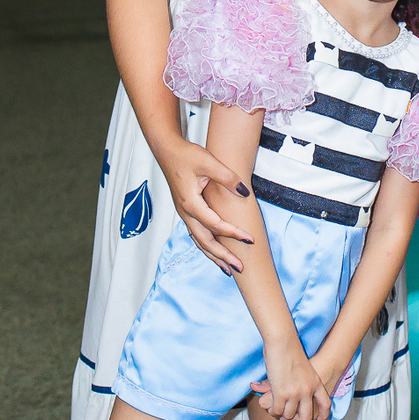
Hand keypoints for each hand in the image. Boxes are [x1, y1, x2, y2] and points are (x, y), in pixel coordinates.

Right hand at [160, 139, 253, 273]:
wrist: (167, 150)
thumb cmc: (187, 155)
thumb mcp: (209, 163)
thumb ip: (228, 178)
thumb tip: (244, 193)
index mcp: (190, 204)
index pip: (215, 225)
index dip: (233, 233)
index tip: (250, 239)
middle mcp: (186, 213)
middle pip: (205, 242)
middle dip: (223, 256)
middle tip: (240, 267)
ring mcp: (184, 213)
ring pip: (199, 241)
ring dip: (213, 255)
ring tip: (228, 269)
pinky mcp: (186, 210)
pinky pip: (197, 234)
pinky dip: (206, 246)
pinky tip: (215, 251)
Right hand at [251, 342, 332, 419]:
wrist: (283, 342)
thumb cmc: (291, 350)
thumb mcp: (305, 369)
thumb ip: (305, 382)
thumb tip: (300, 394)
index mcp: (316, 383)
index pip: (325, 404)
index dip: (323, 415)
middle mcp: (307, 390)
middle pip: (306, 417)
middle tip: (287, 417)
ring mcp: (295, 393)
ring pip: (289, 416)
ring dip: (281, 415)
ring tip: (276, 409)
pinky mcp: (281, 393)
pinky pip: (277, 411)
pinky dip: (273, 410)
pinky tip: (271, 405)